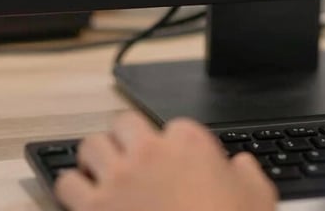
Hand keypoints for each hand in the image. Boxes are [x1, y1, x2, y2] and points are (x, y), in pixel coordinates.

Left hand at [55, 112, 276, 210]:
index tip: (177, 166)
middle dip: (126, 139)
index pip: (175, 127)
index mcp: (189, 142)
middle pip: (123, 123)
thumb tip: (241, 166)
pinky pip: (66, 184)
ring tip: (102, 175)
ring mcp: (118, 178)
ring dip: (95, 160)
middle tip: (132, 159)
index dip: (175, 148)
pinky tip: (82, 200)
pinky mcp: (93, 209)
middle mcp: (149, 151)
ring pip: (90, 146)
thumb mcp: (258, 197)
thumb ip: (247, 174)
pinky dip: (72, 190)